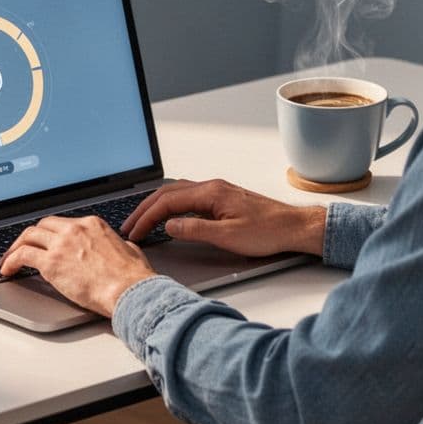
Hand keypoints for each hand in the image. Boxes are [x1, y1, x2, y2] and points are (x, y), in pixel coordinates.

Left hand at [0, 216, 154, 316]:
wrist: (129, 291)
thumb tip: (118, 247)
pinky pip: (23, 255)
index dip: (49, 234)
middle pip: (42, 226)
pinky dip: (11, 261)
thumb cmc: (132, 277)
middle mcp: (74, 229)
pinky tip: (8, 270)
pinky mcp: (51, 263)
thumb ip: (118, 245)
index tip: (44, 243)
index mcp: (92, 224)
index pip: (62, 223)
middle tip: (22, 248)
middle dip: (30, 237)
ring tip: (8, 260)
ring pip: (28, 236)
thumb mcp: (129, 250)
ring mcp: (61, 244)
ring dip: (15, 247)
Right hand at [121, 179, 325, 256]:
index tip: (135, 231)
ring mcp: (216, 191)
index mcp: (210, 193)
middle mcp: (211, 187)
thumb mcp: (228, 236)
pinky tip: (167, 215)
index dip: (147, 217)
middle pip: (167, 193)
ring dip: (156, 206)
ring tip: (141, 220)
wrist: (293, 227)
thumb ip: (195, 229)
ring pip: (176, 193)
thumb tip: (169, 225)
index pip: (167, 202)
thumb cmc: (268, 231)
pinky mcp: (221, 198)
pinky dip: (170, 205)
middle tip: (129, 226)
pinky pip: (187, 197)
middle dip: (144, 209)